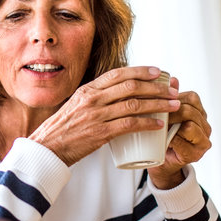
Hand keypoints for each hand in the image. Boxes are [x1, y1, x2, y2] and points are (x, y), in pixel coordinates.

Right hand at [29, 66, 180, 166]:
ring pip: (134, 104)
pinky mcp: (100, 133)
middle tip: (172, 90)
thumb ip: (93, 101)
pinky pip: (129, 125)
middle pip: (131, 86)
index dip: (140, 71)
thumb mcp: (75, 107)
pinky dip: (147, 123)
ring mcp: (96, 115)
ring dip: (158, 104)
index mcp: (87, 90)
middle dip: (156, 87)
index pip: (118, 74)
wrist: (47, 149)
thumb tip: (115, 98)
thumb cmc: (62, 131)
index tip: (156, 71)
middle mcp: (92, 99)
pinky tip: (158, 125)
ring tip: (173, 106)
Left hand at [148, 78, 212, 188]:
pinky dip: (175, 139)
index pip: (191, 97)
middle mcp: (205, 125)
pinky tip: (164, 138)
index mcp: (199, 112)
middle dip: (171, 110)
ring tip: (157, 124)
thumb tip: (171, 78)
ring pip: (190, 124)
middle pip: (191, 110)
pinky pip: (187, 142)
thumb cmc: (160, 135)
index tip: (154, 100)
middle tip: (152, 112)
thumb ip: (167, 97)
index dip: (173, 97)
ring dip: (173, 123)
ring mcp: (204, 140)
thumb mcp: (162, 114)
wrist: (160, 163)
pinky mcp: (197, 154)